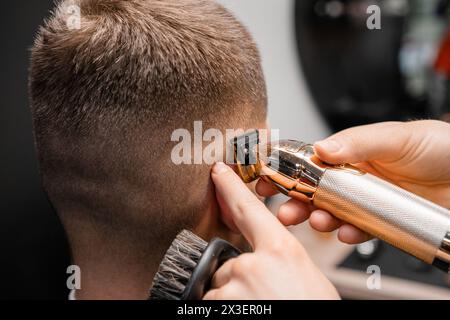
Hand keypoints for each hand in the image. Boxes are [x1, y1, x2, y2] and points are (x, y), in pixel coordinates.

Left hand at [203, 162, 339, 299]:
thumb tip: (261, 260)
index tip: (217, 172)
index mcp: (281, 251)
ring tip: (260, 309)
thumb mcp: (306, 278)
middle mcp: (252, 266)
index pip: (248, 209)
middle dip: (237, 280)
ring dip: (231, 300)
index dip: (230, 186)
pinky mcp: (217, 308)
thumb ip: (278, 261)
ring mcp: (232, 289)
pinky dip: (223, 309)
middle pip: (228, 264)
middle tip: (263, 299)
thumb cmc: (313, 309)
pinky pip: (210, 305)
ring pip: (218, 290)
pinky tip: (251, 312)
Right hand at [256, 120, 449, 243]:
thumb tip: (321, 147)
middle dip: (295, 200)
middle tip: (283, 208)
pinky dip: (350, 234)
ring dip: (319, 219)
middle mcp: (354, 177)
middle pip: (315, 191)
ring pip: (332, 213)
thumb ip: (358, 141)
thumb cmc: (438, 147)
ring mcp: (366, 200)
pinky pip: (358, 230)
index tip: (269, 176)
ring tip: (316, 220)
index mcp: (351, 152)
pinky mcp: (381, 221)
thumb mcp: (396, 137)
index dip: (288, 169)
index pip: (311, 161)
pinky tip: (347, 233)